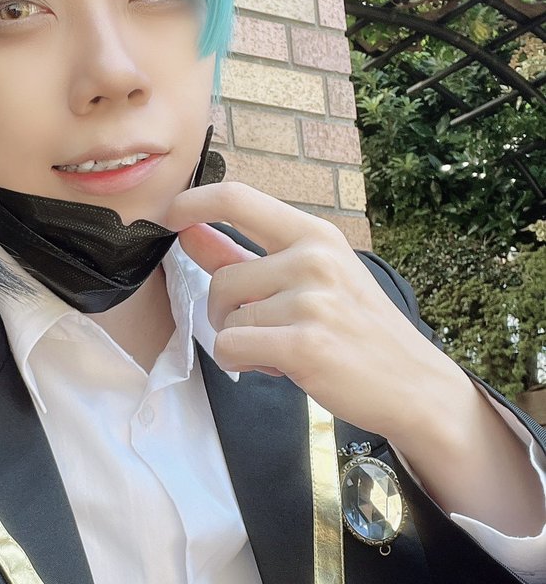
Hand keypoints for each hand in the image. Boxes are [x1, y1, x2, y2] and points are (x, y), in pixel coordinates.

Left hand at [164, 181, 460, 442]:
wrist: (414, 385)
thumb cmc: (358, 331)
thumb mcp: (311, 280)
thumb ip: (245, 256)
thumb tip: (190, 232)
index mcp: (315, 235)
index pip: (238, 198)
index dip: (194, 202)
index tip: (170, 213)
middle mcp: (313, 259)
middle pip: (220, 279)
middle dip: (226, 314)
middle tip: (265, 331)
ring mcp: (310, 300)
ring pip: (225, 320)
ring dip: (243, 343)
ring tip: (286, 349)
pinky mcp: (303, 344)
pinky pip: (231, 348)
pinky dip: (243, 364)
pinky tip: (281, 366)